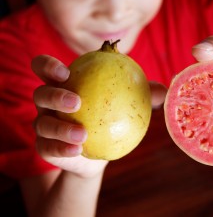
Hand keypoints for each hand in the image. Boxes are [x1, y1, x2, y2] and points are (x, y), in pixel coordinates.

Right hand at [31, 55, 166, 177]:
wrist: (101, 152)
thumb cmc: (113, 119)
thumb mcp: (127, 105)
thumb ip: (144, 94)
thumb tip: (165, 90)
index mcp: (65, 85)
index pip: (46, 68)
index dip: (49, 66)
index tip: (66, 72)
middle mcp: (50, 104)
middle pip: (40, 93)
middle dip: (54, 95)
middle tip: (77, 101)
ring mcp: (45, 126)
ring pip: (42, 124)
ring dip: (60, 127)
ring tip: (83, 134)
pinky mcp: (45, 147)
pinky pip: (48, 148)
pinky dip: (62, 148)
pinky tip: (78, 150)